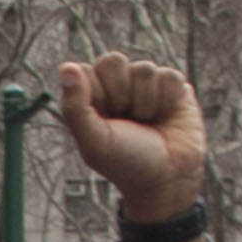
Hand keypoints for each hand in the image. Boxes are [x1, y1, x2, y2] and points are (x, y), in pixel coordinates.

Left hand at [51, 50, 207, 226]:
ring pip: (143, 69)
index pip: (85, 70)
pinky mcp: (174, 86)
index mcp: (93, 94)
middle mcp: (118, 84)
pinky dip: (167, 101)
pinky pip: (168, 76)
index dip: (94, 95)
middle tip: (126, 120)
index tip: (103, 121)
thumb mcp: (94, 141)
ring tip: (147, 122)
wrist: (166, 180)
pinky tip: (166, 116)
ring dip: (145, 103)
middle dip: (119, 94)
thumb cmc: (125, 162)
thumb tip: (67, 66)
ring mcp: (146, 83)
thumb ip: (75, 106)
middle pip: (113, 61)